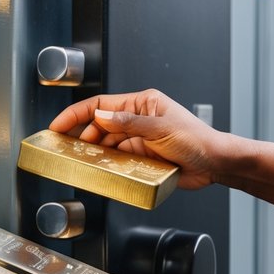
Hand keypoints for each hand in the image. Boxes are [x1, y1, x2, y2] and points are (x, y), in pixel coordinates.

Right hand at [49, 89, 221, 189]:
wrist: (215, 163)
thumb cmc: (197, 140)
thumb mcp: (160, 128)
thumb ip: (128, 123)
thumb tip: (100, 117)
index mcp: (142, 103)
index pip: (101, 104)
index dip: (76, 114)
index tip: (58, 125)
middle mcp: (138, 119)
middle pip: (100, 125)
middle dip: (81, 136)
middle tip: (65, 149)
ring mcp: (139, 139)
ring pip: (107, 144)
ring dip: (94, 153)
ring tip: (80, 161)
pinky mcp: (142, 157)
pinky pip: (118, 160)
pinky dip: (107, 165)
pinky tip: (101, 170)